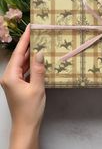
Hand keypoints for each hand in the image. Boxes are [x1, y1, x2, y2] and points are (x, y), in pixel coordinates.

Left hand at [0, 25, 45, 148]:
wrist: (26, 125)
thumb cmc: (31, 108)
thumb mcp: (37, 87)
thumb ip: (38, 69)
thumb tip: (39, 53)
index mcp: (10, 76)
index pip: (18, 54)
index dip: (24, 40)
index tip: (30, 27)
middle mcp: (9, 76)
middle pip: (19, 57)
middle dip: (27, 44)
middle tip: (37, 32)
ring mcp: (13, 81)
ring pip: (21, 63)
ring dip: (30, 54)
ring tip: (39, 42)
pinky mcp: (18, 84)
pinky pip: (24, 70)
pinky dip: (31, 64)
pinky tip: (38, 58)